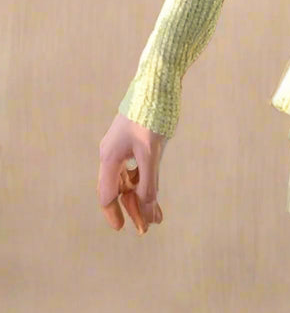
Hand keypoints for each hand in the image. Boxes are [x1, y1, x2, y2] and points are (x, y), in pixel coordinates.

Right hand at [97, 112, 166, 234]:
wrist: (155, 84)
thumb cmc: (150, 116)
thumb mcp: (151, 151)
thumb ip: (148, 180)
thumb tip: (147, 207)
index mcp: (110, 158)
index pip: (108, 194)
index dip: (114, 213)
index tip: (123, 228)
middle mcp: (113, 155)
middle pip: (120, 190)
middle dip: (134, 209)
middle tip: (148, 228)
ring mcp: (124, 148)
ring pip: (130, 181)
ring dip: (142, 198)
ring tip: (158, 217)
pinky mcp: (136, 142)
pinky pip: (138, 169)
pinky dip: (146, 183)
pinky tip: (155, 194)